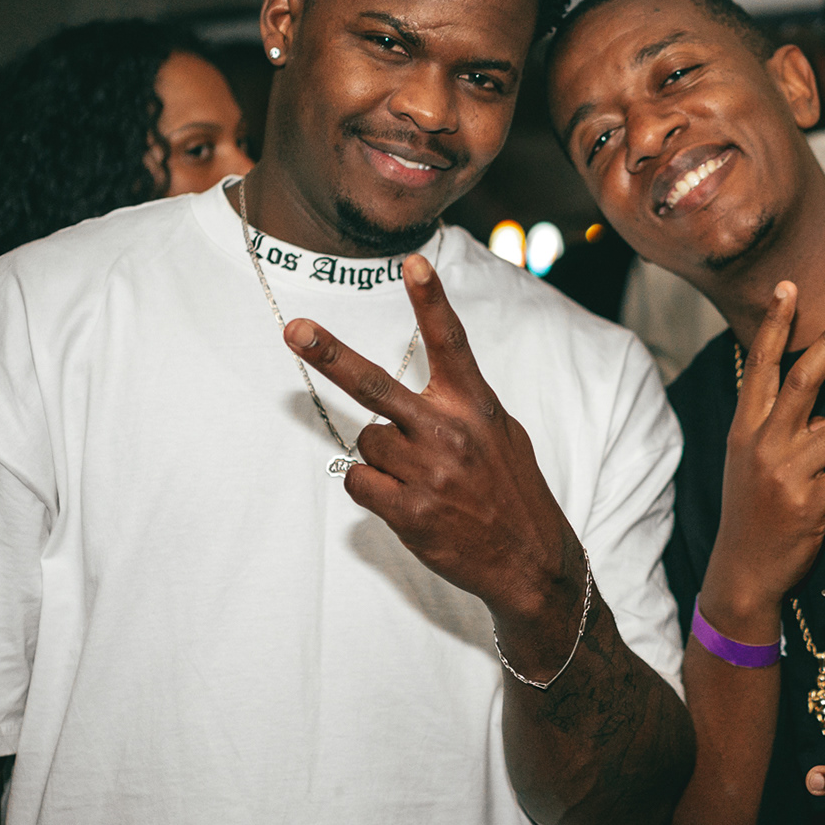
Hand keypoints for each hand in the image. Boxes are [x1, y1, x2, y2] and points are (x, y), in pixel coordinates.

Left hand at [284, 254, 580, 634]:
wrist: (529, 561)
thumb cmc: (510, 489)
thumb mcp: (502, 433)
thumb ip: (460, 405)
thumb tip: (418, 392)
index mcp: (474, 406)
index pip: (450, 343)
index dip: (430, 301)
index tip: (412, 262)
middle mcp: (450, 433)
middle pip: (376, 387)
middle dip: (330, 356)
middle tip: (295, 330)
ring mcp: (428, 474)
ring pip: (366, 442)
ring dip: (381, 456)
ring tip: (417, 476)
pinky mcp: (410, 512)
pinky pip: (359, 482)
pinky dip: (372, 488)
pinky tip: (406, 500)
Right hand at [697, 283, 824, 639]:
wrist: (742, 572)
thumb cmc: (753, 511)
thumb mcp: (748, 460)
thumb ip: (777, 427)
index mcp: (745, 429)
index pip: (759, 366)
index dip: (774, 325)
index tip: (789, 286)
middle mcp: (762, 443)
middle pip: (805, 379)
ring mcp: (785, 472)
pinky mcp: (809, 501)